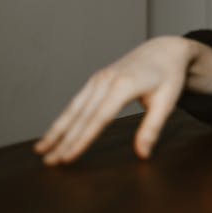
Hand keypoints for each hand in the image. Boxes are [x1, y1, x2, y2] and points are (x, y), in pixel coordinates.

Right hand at [34, 36, 194, 164]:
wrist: (165, 50)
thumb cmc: (169, 76)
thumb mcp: (167, 102)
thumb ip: (153, 128)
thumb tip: (143, 154)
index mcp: (124, 85)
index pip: (99, 118)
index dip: (83, 140)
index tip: (68, 157)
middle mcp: (106, 80)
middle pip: (81, 115)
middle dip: (63, 140)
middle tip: (49, 162)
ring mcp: (99, 78)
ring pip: (74, 108)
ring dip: (57, 130)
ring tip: (42, 150)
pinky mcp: (97, 79)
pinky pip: (77, 101)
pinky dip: (64, 117)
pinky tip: (55, 131)